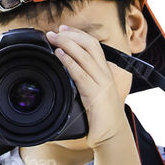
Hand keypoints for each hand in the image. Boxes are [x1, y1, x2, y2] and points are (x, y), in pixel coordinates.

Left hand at [45, 25, 125, 148]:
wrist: (112, 136)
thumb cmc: (100, 117)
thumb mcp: (91, 93)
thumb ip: (81, 80)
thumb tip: (62, 69)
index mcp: (104, 72)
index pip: (93, 45)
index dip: (78, 34)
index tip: (63, 28)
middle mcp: (105, 75)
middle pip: (90, 45)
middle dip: (71, 35)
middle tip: (53, 32)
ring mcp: (102, 84)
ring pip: (86, 55)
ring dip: (67, 44)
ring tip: (52, 39)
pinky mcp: (96, 95)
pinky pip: (81, 73)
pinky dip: (69, 62)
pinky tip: (59, 55)